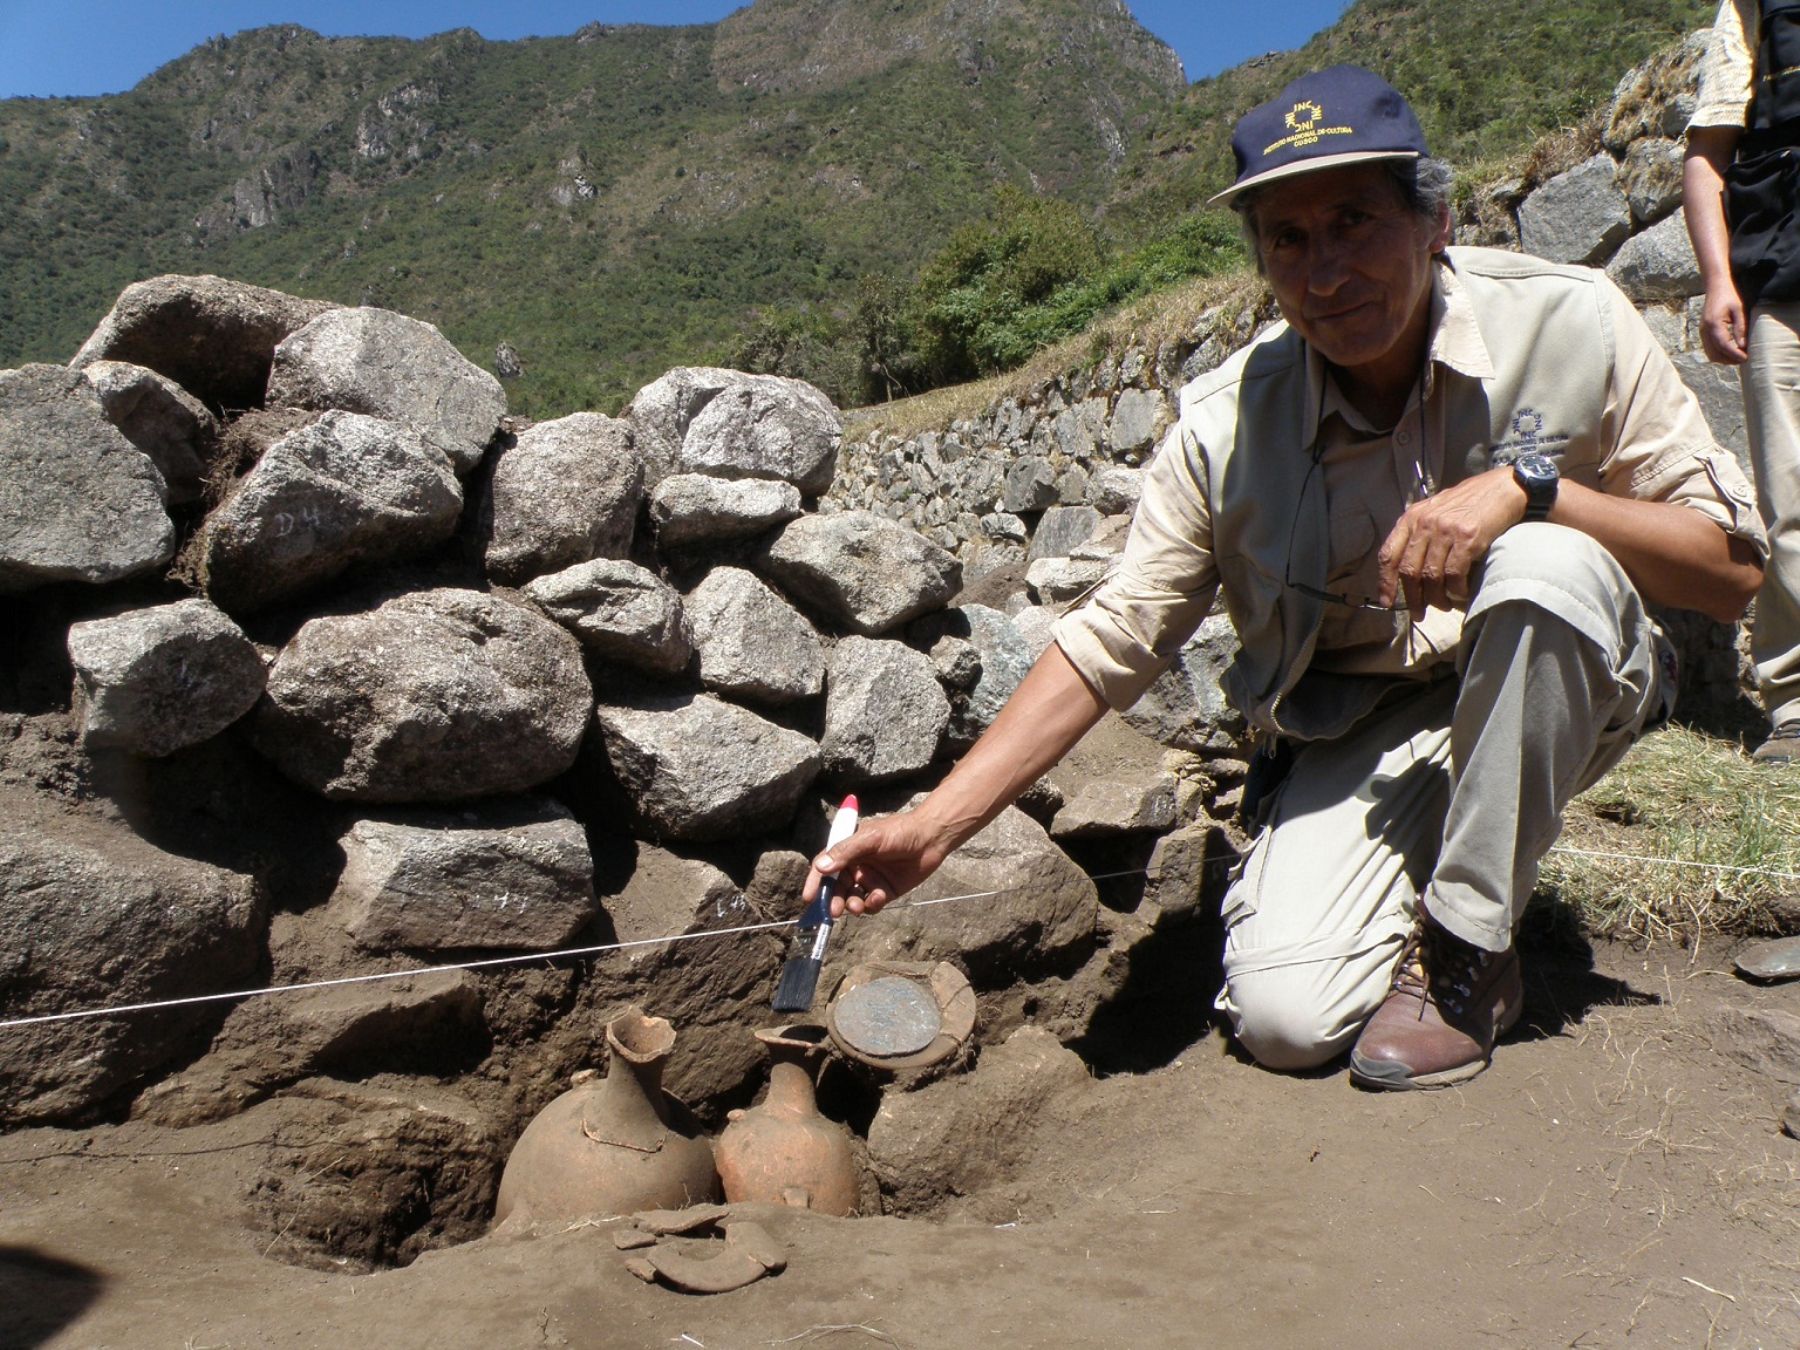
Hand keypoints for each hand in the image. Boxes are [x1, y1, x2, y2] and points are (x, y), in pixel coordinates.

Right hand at [802, 808, 951, 917]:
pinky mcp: (885, 891)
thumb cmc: (899, 832)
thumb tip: (821, 867)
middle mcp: (856, 865)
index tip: (809, 898)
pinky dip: (872, 904)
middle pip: (837, 887)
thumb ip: (845, 852)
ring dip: (851, 905)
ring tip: (856, 907)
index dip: (816, 882)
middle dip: (834, 900)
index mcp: (848, 849)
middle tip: (834, 912)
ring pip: (852, 898)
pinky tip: (878, 897)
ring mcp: (870, 879)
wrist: (932, 839)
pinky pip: (871, 904)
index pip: (825, 866)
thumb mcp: (871, 839)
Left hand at [1377, 466, 1527, 610]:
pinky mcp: (1467, 538)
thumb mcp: (1435, 511)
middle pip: (1408, 571)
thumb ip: (1419, 533)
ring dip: (1436, 598)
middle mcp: (1424, 523)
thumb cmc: (1470, 502)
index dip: (1385, 582)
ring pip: (1431, 576)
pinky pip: (1454, 574)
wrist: (1504, 487)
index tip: (1388, 602)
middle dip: (1412, 598)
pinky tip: (1460, 594)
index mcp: (1411, 518)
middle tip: (1418, 614)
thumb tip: (1408, 571)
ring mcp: (1445, 530)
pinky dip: (1456, 589)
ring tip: (1443, 606)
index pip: (1388, 554)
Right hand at [1699, 283, 1748, 364]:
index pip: (1723, 345)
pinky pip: (1709, 349)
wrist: (1715, 287)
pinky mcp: (1703, 333)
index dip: (1734, 354)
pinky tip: (1730, 350)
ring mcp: (1702, 333)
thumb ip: (1740, 328)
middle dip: (1729, 359)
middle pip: (1714, 354)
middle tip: (1744, 358)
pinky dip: (1719, 353)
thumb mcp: (1739, 310)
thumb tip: (1743, 346)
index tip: (1746, 358)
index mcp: (1713, 324)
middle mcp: (1705, 331)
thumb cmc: (1729, 296)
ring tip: (1738, 356)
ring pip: (1711, 354)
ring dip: (1724, 358)